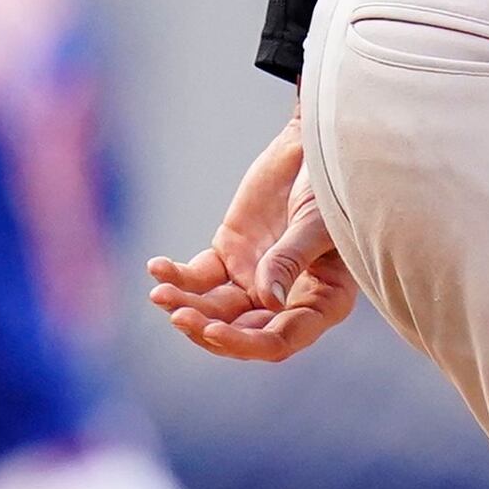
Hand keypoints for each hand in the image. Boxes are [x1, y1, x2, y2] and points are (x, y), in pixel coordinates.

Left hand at [149, 116, 361, 363]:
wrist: (313, 144)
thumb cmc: (331, 186)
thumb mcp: (315, 222)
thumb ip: (290, 261)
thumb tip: (268, 303)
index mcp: (323, 301)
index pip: (282, 339)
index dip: (247, 343)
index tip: (214, 331)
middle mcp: (288, 299)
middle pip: (243, 331)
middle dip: (208, 328)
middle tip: (179, 315)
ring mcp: (255, 278)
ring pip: (214, 308)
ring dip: (186, 305)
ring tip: (160, 293)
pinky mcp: (230, 254)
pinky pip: (198, 277)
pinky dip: (176, 276)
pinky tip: (157, 267)